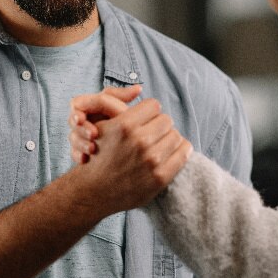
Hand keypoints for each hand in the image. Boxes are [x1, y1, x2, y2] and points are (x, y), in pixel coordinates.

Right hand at [68, 85, 141, 163]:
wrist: (121, 147)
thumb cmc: (119, 120)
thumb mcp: (119, 107)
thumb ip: (123, 97)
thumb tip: (138, 88)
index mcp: (88, 106)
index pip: (76, 104)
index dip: (78, 111)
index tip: (82, 118)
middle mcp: (81, 120)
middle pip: (73, 122)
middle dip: (82, 129)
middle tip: (93, 134)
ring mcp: (79, 136)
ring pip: (73, 139)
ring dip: (81, 143)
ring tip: (93, 149)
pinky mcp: (80, 150)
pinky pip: (75, 154)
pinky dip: (79, 156)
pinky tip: (86, 160)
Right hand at [70, 91, 192, 212]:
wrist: (94, 190)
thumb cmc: (98, 155)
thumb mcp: (101, 126)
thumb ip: (117, 106)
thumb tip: (138, 88)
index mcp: (125, 125)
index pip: (154, 105)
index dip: (149, 112)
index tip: (144, 120)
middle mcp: (139, 141)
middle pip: (166, 120)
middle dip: (159, 126)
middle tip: (152, 134)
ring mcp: (152, 160)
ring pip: (176, 135)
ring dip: (169, 139)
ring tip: (158, 145)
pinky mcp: (160, 176)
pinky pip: (184, 152)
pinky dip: (180, 151)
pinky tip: (171, 153)